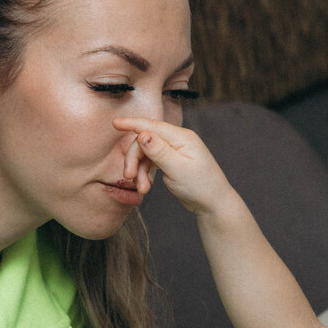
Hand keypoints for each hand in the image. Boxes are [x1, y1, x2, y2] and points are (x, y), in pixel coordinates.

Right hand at [112, 116, 239, 213]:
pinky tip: (146, 187)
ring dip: (139, 171)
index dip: (132, 123)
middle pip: (145, 141)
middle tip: (128, 177)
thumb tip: (142, 133)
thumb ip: (159, 151)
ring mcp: (173, 151)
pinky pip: (151, 162)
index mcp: (181, 137)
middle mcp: (177, 140)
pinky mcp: (170, 161)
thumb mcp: (177, 169)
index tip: (115, 123)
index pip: (152, 126)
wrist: (213, 204)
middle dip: (134, 158)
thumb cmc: (200, 186)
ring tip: (142, 189)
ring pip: (146, 154)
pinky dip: (145, 174)